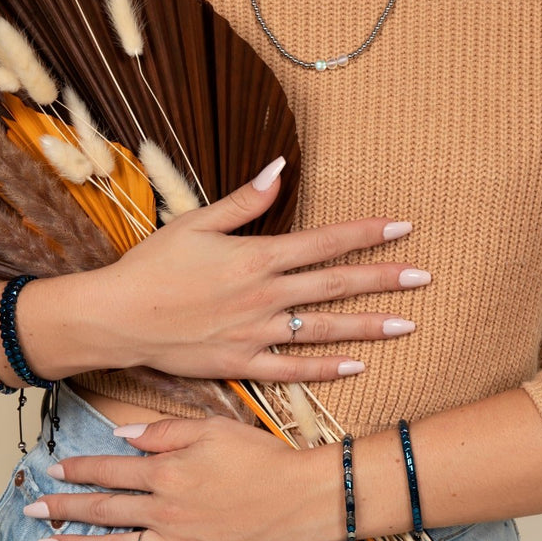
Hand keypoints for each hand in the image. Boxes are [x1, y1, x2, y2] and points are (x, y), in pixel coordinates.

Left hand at [25, 416, 342, 540]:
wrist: (301, 497)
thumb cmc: (261, 458)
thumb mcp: (213, 429)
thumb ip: (164, 432)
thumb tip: (123, 435)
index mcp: (166, 471)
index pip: (110, 471)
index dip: (79, 470)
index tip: (54, 471)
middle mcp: (164, 509)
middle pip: (103, 509)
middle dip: (64, 509)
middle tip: (31, 511)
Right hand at [72, 157, 429, 382]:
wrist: (118, 318)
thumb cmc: (152, 266)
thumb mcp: (194, 223)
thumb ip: (243, 202)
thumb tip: (279, 171)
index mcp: (255, 257)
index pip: (324, 242)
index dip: (366, 234)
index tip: (402, 227)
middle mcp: (264, 296)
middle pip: (336, 285)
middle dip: (383, 279)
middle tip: (423, 277)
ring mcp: (256, 333)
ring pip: (324, 329)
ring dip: (368, 326)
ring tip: (408, 324)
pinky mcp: (241, 363)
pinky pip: (292, 370)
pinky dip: (325, 369)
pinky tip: (356, 366)